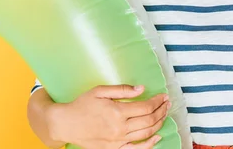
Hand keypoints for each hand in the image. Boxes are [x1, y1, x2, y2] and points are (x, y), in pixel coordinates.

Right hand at [45, 85, 169, 148]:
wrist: (66, 124)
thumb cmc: (82, 105)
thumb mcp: (100, 91)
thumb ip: (122, 90)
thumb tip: (141, 89)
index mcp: (117, 111)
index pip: (145, 107)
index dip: (157, 101)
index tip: (163, 96)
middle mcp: (120, 128)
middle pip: (149, 120)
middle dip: (161, 111)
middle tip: (167, 104)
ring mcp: (118, 141)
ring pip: (146, 134)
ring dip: (159, 124)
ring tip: (164, 115)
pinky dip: (149, 144)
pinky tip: (157, 137)